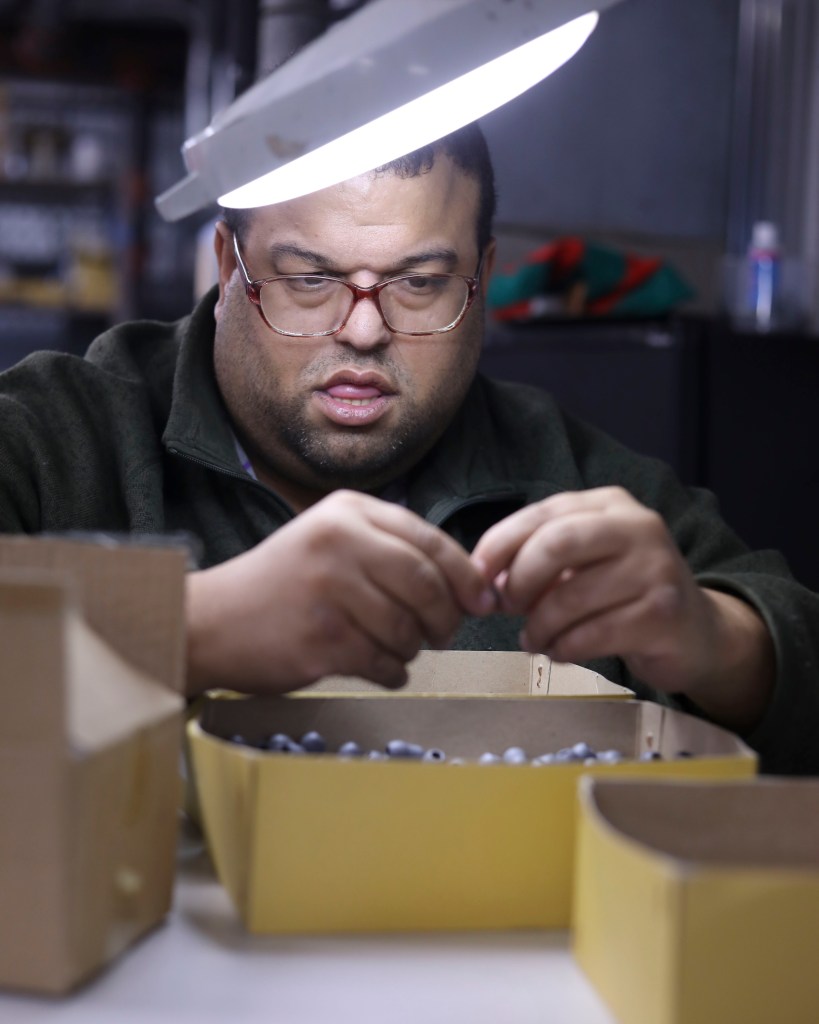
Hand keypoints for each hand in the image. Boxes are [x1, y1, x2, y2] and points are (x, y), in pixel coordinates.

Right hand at [186, 489, 495, 694]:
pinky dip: (392, 672)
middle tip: (443, 634)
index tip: (481, 601)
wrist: (212, 622)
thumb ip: (392, 551)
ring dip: (412, 648)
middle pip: (426, 585)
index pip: (429, 541)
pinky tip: (377, 667)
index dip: (465, 576)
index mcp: (348, 511)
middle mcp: (339, 540)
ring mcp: (329, 589)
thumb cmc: (282, 585)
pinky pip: (385, 662)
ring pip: (408, 629)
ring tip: (395, 648)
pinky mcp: (323, 638)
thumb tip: (474, 586)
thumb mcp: (332, 541)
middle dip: (446, 617)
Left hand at [471, 487, 773, 729]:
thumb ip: (537, 559)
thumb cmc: (624, 593)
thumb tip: (486, 580)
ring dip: (539, 626)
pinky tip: (560, 652)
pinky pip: (594, 634)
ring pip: (572, 597)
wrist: (695, 632)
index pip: (542, 514)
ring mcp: (656, 568)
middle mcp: (638, 526)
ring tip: (533, 640)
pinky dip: (565, 648)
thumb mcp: (583, 562)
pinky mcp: (663, 614)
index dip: (500, 545)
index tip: (477, 577)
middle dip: (519, 581)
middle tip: (507, 609)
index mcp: (610, 504)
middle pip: (556, 544)